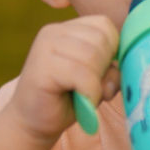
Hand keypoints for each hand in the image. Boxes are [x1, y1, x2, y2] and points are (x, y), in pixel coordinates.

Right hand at [10, 15, 119, 144]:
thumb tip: (118, 70)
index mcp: (67, 29)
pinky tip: (82, 102)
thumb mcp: (96, 81)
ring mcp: (45, 46)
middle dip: (104, 68)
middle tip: (91, 88)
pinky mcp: (42, 66)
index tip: (100, 72)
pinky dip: (90, 92)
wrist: (32, 124)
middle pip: (101, 39)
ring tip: (86, 95)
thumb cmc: (67, 100)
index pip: (104, 25)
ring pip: (93, 55)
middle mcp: (54, 31)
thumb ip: (111, 70)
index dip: (112, 51)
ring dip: (97, 82)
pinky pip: (82, 74)